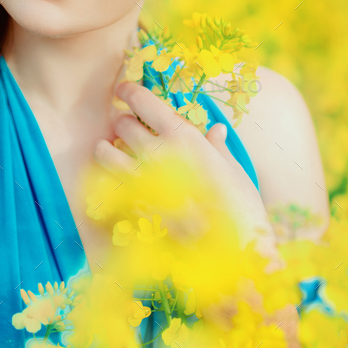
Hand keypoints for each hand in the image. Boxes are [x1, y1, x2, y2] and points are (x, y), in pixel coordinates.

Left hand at [95, 81, 279, 264]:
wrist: (232, 257)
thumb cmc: (241, 210)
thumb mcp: (233, 171)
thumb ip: (217, 147)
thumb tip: (215, 130)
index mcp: (184, 138)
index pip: (144, 101)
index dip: (130, 91)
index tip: (124, 90)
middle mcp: (157, 155)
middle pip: (122, 124)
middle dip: (122, 121)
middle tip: (124, 124)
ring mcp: (140, 183)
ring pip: (105, 152)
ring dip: (105, 149)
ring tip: (107, 149)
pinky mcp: (130, 209)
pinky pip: (106, 185)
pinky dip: (106, 179)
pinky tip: (113, 182)